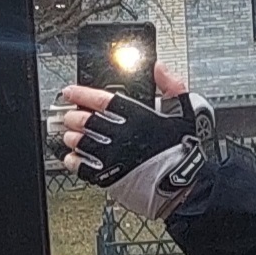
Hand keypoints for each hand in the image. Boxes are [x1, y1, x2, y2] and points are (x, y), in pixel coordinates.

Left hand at [48, 67, 216, 221]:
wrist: (182, 186)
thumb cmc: (182, 151)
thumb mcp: (185, 112)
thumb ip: (171, 87)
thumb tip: (160, 68)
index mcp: (140, 118)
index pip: (102, 101)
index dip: (82, 94)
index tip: (71, 92)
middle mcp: (124, 136)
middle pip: (87, 121)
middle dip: (74, 116)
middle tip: (70, 115)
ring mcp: (115, 157)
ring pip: (82, 142)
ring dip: (72, 137)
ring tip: (71, 135)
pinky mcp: (110, 177)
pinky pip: (83, 167)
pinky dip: (74, 160)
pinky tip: (73, 157)